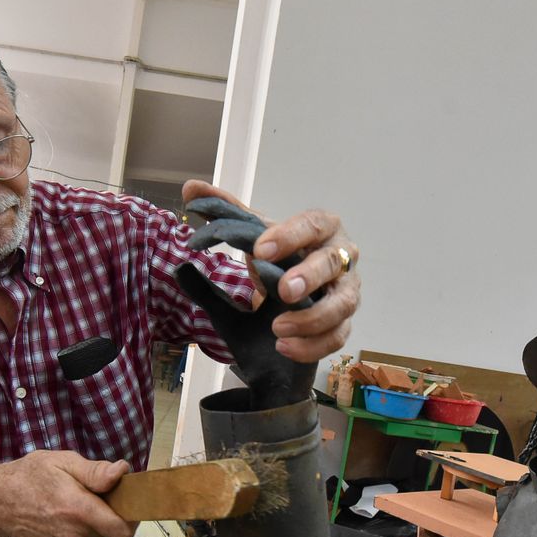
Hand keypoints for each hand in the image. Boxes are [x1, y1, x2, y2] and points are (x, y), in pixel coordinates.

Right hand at [0, 451, 135, 536]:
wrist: (0, 504)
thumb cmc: (31, 477)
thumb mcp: (63, 462)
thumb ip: (96, 471)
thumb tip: (123, 472)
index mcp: (79, 511)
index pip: (123, 530)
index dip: (133, 516)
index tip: (128, 499)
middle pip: (115, 530)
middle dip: (112, 512)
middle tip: (93, 494)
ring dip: (98, 522)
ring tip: (74, 505)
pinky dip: (87, 533)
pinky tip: (67, 519)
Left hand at [182, 179, 359, 362]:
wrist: (289, 296)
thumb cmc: (277, 260)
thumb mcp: (252, 237)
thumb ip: (225, 213)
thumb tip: (190, 188)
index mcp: (321, 228)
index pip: (313, 224)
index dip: (290, 236)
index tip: (260, 250)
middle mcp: (341, 257)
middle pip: (334, 262)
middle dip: (310, 276)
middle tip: (284, 291)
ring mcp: (346, 291)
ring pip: (342, 304)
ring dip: (312, 319)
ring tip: (278, 329)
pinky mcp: (343, 323)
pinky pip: (337, 336)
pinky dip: (312, 346)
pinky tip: (284, 347)